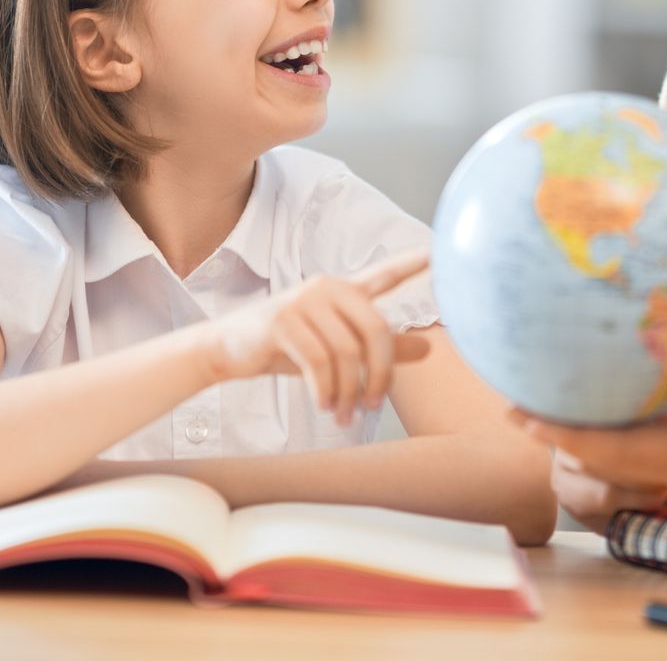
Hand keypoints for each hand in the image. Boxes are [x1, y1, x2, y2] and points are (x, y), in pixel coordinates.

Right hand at [202, 249, 432, 425]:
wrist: (229, 350)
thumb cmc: (287, 348)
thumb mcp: (337, 348)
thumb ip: (382, 348)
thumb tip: (429, 347)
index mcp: (344, 291)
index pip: (384, 275)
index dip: (411, 264)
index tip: (437, 251)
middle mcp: (327, 288)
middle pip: (376, 330)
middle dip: (381, 374)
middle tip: (372, 406)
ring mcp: (303, 301)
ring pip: (346, 353)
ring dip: (348, 392)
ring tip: (343, 415)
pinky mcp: (282, 322)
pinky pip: (318, 362)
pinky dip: (324, 390)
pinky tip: (324, 405)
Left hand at [513, 374, 666, 528]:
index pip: (610, 450)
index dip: (562, 434)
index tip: (521, 414)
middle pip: (606, 454)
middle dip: (560, 432)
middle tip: (515, 403)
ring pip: (627, 451)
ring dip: (588, 429)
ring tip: (554, 399)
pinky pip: (654, 444)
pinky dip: (625, 425)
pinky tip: (625, 400)